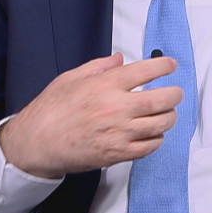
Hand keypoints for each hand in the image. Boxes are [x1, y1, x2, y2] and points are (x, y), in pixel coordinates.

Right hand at [0, 53, 180, 178]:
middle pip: (163, 99)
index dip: (165, 66)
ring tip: (166, 113)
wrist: (36, 143)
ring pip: (161, 124)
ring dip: (169, 117)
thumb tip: (119, 59)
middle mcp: (117, 107)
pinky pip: (150, 146)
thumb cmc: (50, 110)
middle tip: (175, 92)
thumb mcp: (71, 78)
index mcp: (106, 84)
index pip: (148, 71)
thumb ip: (99, 66)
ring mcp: (119, 132)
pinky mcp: (118, 154)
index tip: (171, 66)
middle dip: (175, 94)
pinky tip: (152, 133)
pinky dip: (157, 139)